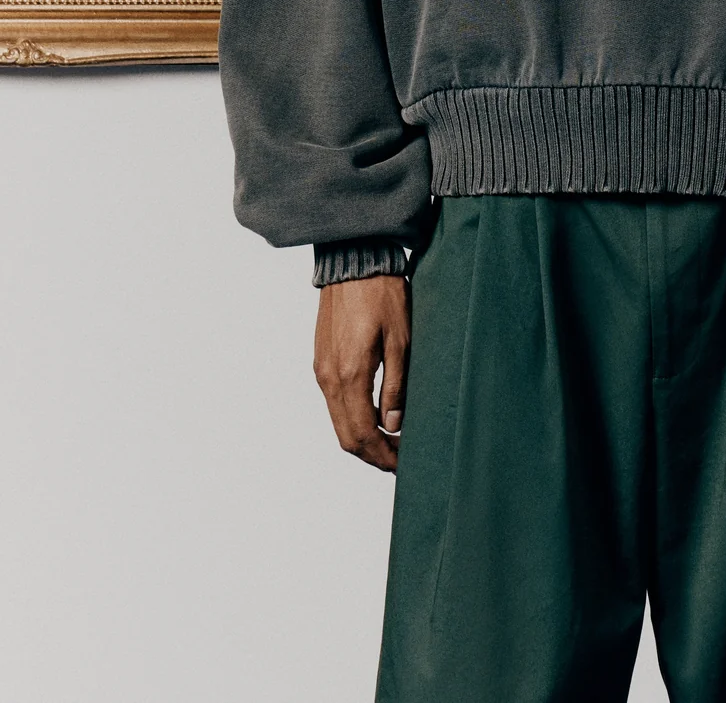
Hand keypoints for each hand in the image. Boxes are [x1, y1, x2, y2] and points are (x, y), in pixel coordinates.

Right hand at [313, 275, 410, 472]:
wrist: (354, 260)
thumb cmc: (383, 294)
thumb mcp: (401, 340)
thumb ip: (396, 386)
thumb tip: (393, 425)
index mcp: (349, 375)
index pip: (362, 435)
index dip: (383, 457)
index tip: (404, 465)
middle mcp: (329, 378)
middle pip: (346, 436)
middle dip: (373, 454)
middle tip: (400, 460)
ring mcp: (322, 369)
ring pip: (338, 422)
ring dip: (362, 438)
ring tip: (392, 441)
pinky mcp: (322, 360)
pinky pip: (335, 402)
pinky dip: (353, 418)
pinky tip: (376, 415)